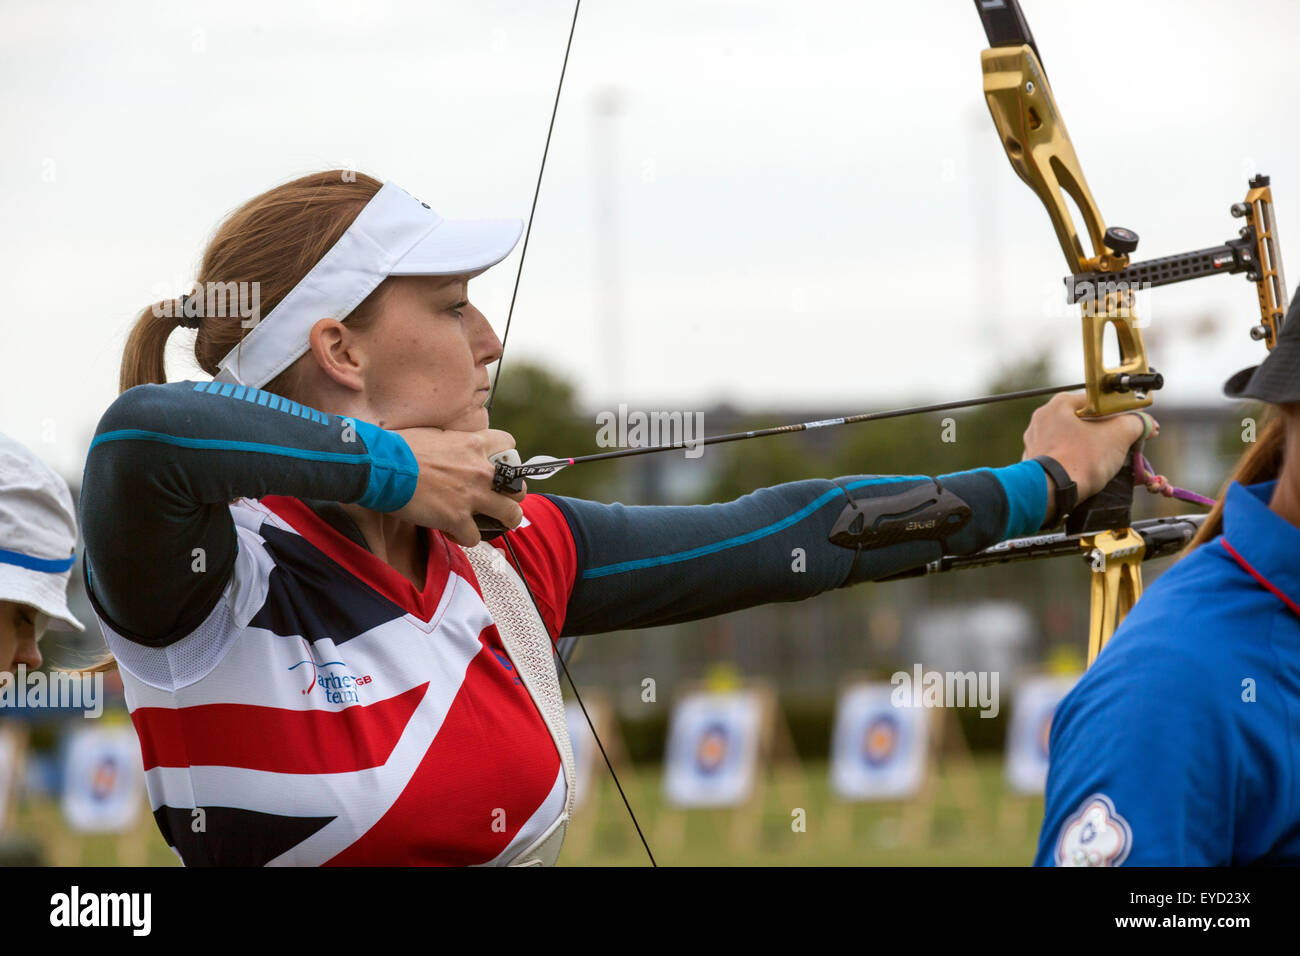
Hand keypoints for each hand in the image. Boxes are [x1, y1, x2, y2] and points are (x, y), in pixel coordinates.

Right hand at [389, 427, 525, 546]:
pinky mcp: (457, 519)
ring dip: (503, 521)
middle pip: (519, 488)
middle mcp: (480, 470)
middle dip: (513, 496)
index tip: (497, 464)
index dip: (506, 456)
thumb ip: (453, 444)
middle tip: (500, 501)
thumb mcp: (434, 435)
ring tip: (492, 524)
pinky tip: (454, 532)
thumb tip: (450, 450)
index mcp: (473, 444)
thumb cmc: (399, 448)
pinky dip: (465, 537)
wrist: (381, 466)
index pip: (508, 444)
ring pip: (511, 515)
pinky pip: (475, 537)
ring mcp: (471, 496)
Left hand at [1021, 392, 1154, 501]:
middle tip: (1124, 444)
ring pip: (1074, 441)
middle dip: (1107, 434)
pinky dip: (1078, 463)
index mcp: (1058, 405)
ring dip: (1094, 450)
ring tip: (1108, 461)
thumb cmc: (1080, 459)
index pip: (1097, 402)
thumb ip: (1136, 423)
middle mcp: (1042, 421)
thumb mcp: (1118, 435)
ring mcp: (1036, 442)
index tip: (1133, 425)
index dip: (1120, 413)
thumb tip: (1145, 423)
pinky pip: (1063, 458)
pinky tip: (1090, 471)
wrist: (1052, 492)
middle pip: (1085, 422)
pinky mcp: (1036, 463)